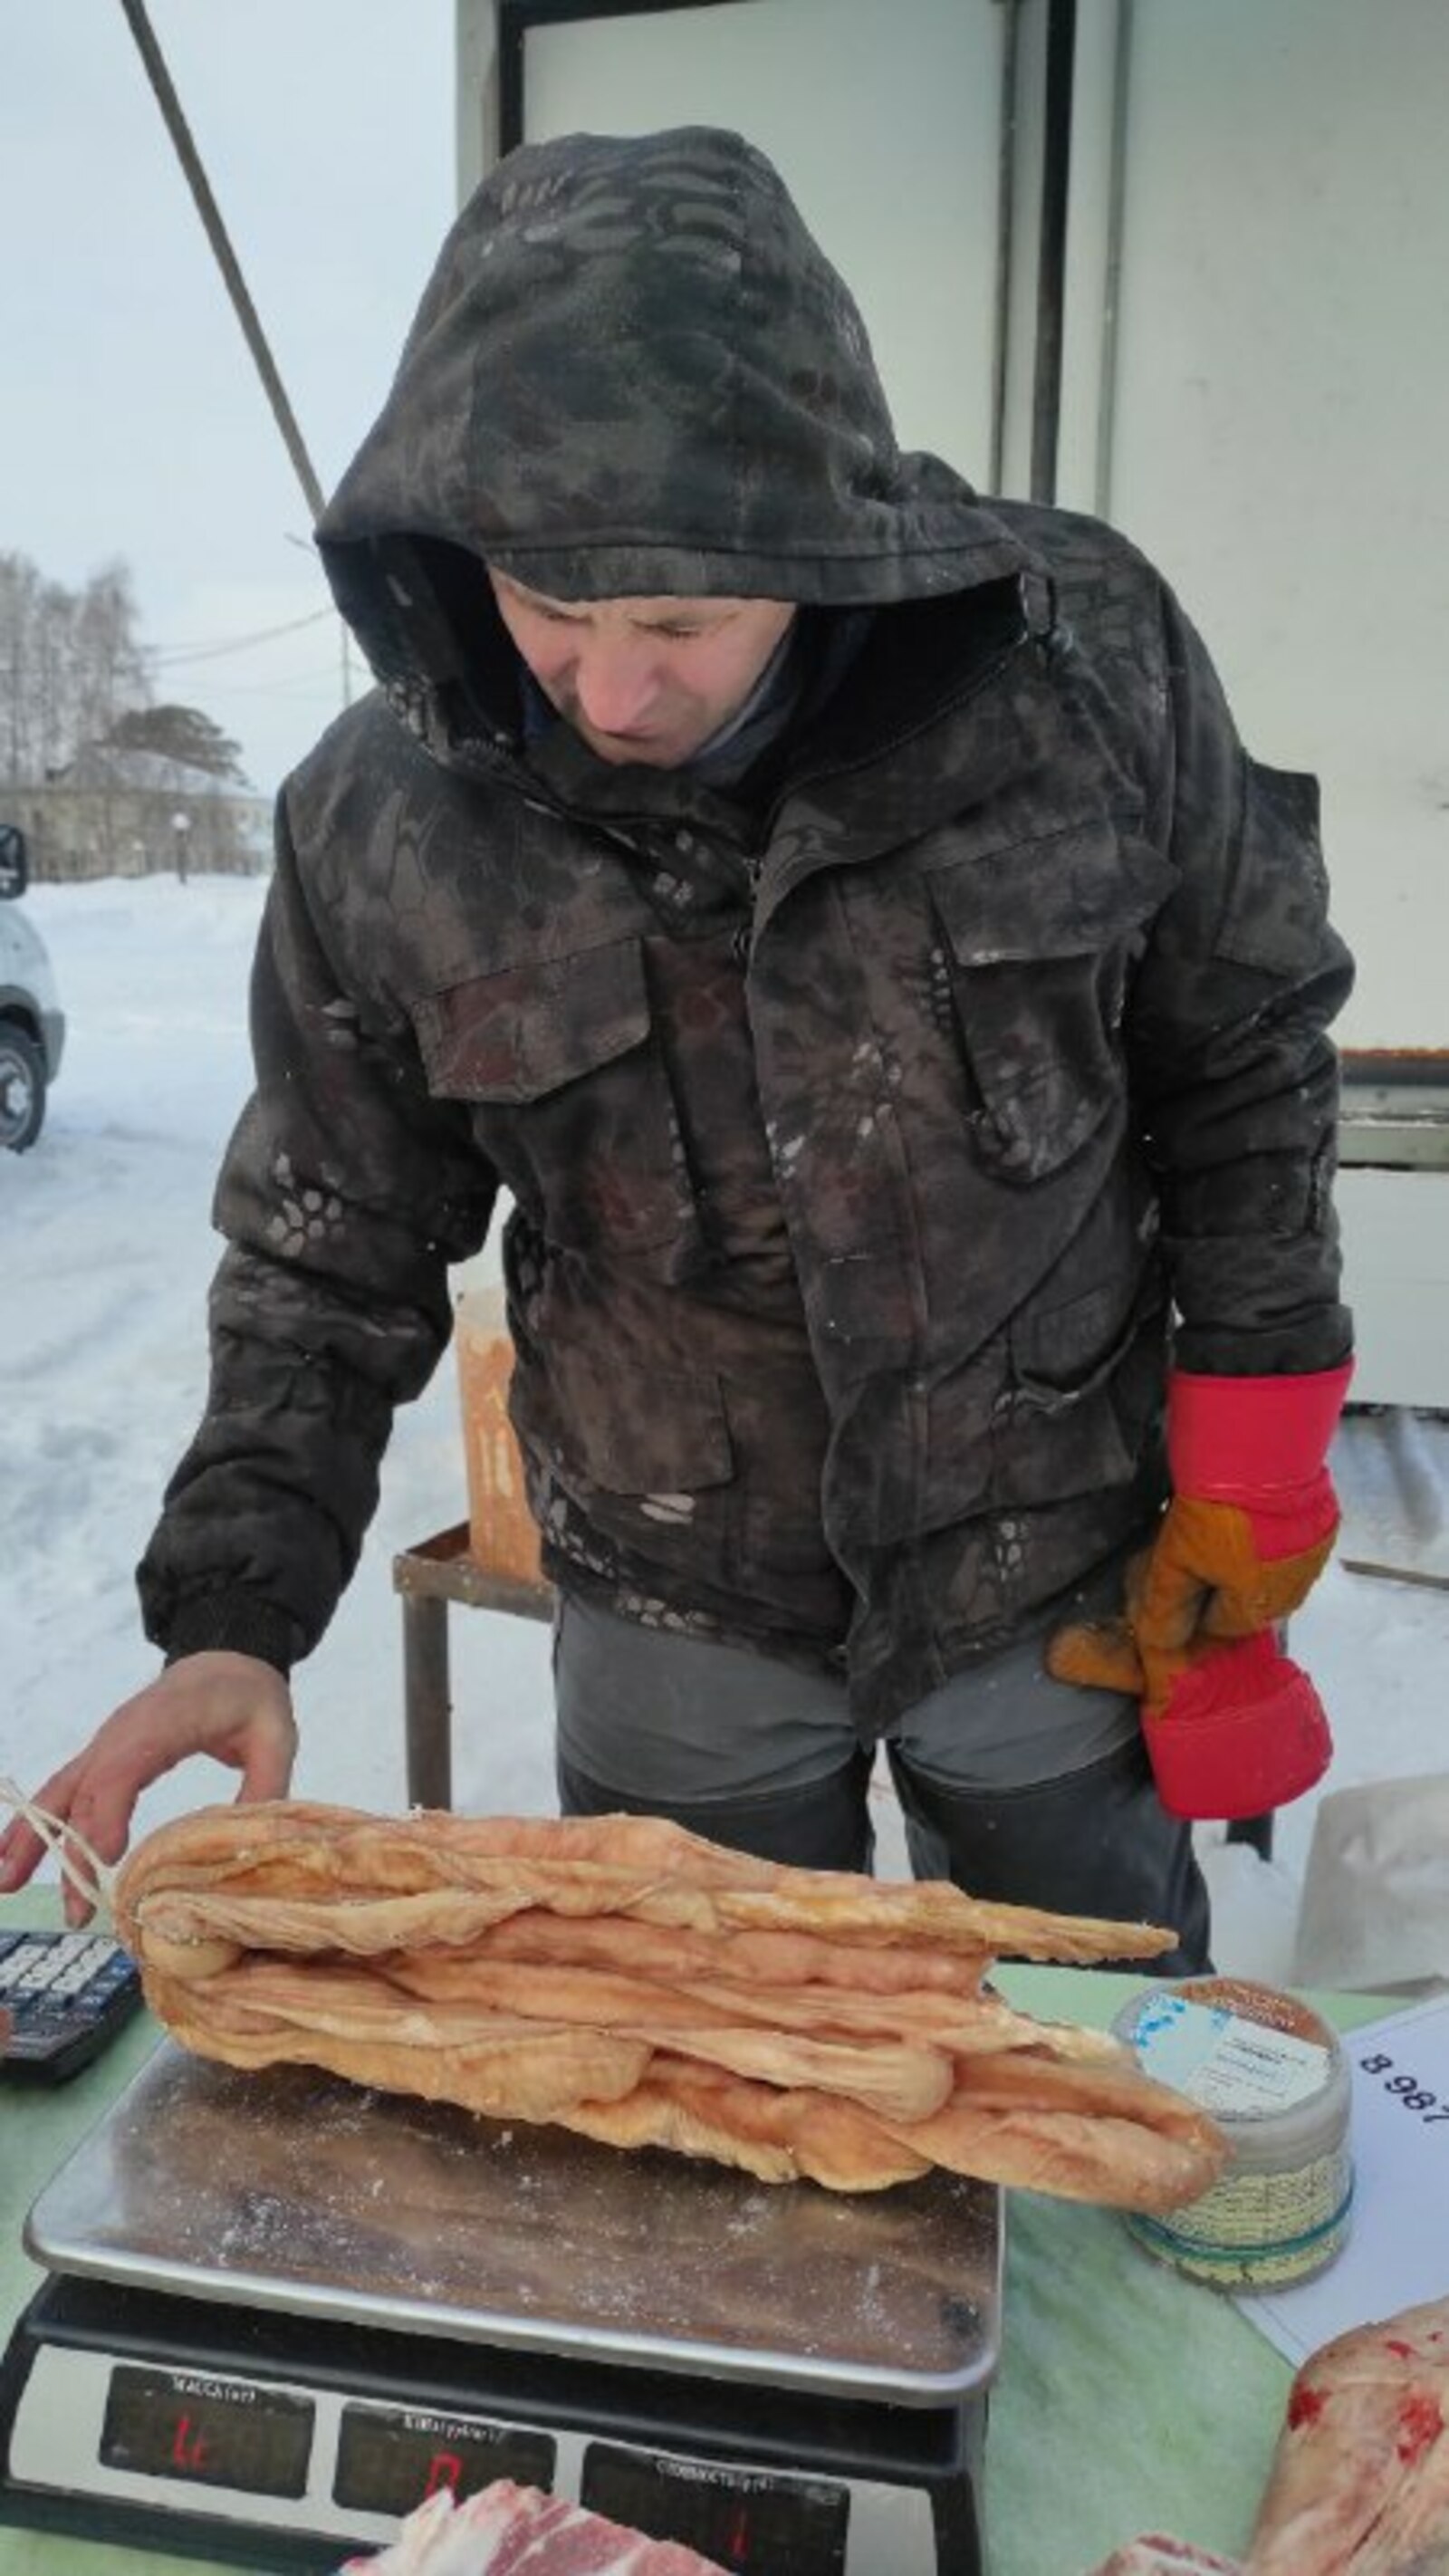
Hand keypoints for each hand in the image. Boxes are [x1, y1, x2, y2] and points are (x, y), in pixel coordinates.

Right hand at [0, 1653, 296, 1923]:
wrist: (226, 1658)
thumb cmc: (250, 1697)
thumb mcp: (276, 1735)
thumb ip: (266, 1785)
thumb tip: (251, 1842)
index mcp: (165, 1722)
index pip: (124, 1767)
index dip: (109, 1810)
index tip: (103, 1857)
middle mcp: (123, 1733)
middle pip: (85, 1790)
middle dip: (67, 1847)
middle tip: (69, 1906)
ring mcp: (107, 1744)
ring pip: (61, 1790)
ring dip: (33, 1836)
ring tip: (5, 1883)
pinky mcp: (103, 1756)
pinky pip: (65, 1789)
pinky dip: (37, 1822)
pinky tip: (12, 1856)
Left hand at [1047, 1362, 1349, 1710]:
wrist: (1259, 1449)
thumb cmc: (1217, 1509)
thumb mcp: (1176, 1561)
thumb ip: (1167, 1606)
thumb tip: (1160, 1641)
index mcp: (1258, 1607)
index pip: (1220, 1627)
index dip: (1193, 1604)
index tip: (1178, 1577)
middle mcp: (1293, 1589)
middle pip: (1248, 1600)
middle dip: (1221, 1582)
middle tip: (1196, 1549)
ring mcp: (1312, 1556)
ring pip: (1272, 1572)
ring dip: (1248, 1559)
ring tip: (1221, 1528)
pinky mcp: (1322, 1523)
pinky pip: (1293, 1544)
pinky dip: (1273, 1536)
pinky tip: (1250, 1514)